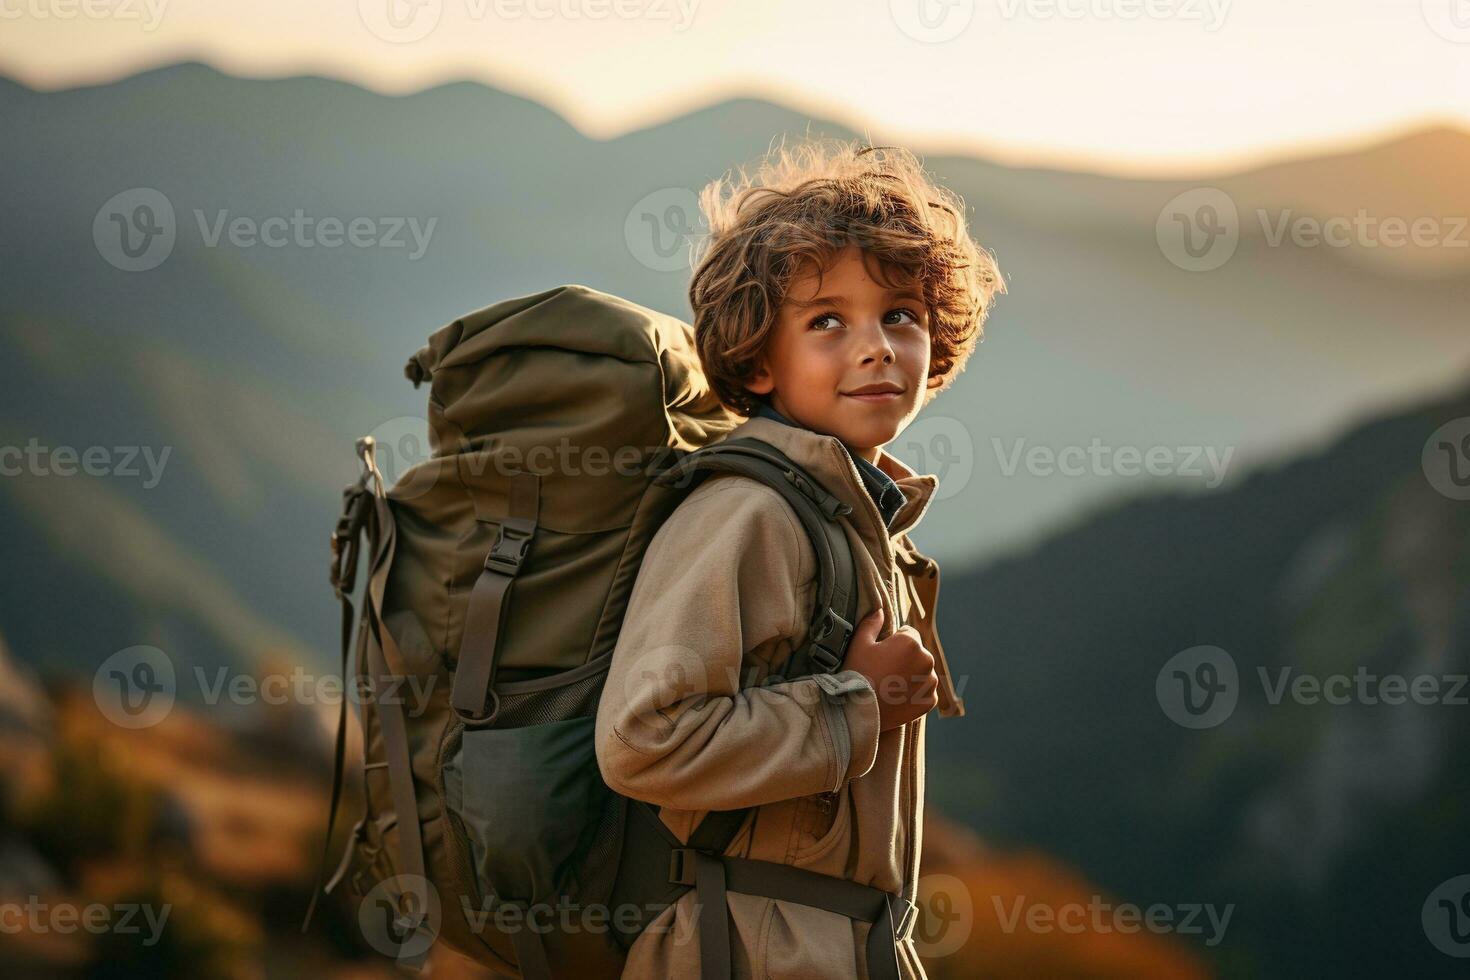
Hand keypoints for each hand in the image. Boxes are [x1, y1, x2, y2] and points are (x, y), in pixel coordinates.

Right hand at [841, 608, 937, 730]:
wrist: (859, 711)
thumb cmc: (857, 673)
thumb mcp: (859, 643)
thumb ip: (872, 623)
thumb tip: (879, 610)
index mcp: (911, 642)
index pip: (908, 633)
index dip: (893, 642)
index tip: (881, 655)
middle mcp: (926, 659)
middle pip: (917, 653)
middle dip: (905, 658)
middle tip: (884, 672)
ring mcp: (930, 682)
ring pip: (922, 672)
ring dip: (912, 675)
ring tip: (890, 686)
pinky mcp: (930, 700)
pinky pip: (924, 691)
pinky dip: (915, 694)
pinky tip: (897, 697)